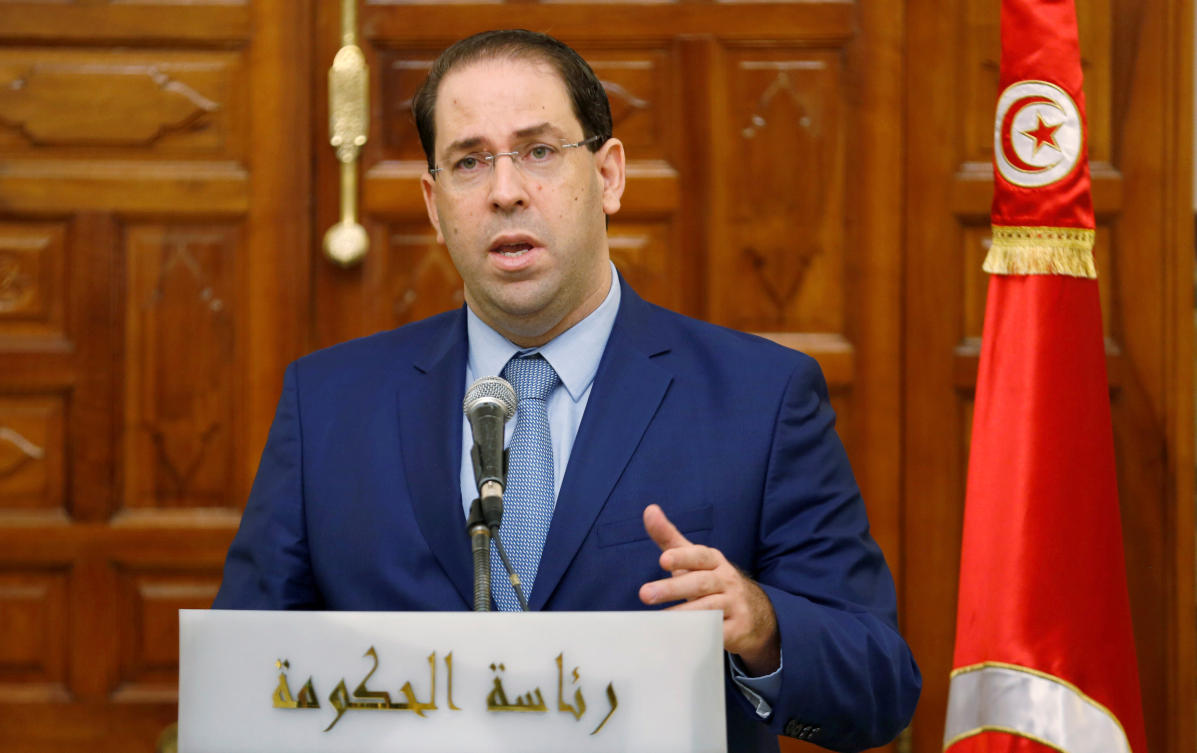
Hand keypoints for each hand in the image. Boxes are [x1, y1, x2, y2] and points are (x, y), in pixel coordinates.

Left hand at [637, 504, 780, 675]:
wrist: (756, 615)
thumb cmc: (713, 582)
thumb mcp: (694, 559)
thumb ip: (670, 537)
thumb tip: (649, 510)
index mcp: (714, 562)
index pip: (699, 556)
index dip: (682, 557)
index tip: (663, 559)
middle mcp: (726, 581)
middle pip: (700, 583)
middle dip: (672, 588)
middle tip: (645, 594)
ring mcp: (734, 606)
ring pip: (708, 609)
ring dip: (683, 614)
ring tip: (659, 619)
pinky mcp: (737, 630)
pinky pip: (717, 633)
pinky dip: (700, 635)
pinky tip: (680, 637)